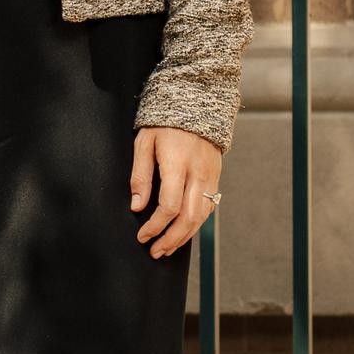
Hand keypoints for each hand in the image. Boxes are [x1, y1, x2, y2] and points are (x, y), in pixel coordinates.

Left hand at [132, 126, 223, 257]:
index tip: (143, 235)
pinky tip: (183, 232)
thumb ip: (140, 175)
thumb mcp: (144, 143)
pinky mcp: (216, 177)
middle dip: (171, 239)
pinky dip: (196, 225)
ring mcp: (210, 176)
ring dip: (184, 237)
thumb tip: (137, 206)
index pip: (169, 205)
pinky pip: (209, 208)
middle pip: (188, 217)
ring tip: (167, 248)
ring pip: (201, 216)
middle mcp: (198, 173)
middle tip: (155, 251)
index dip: (155, 226)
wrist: (197, 102)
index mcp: (178, 163)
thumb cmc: (165, 122)